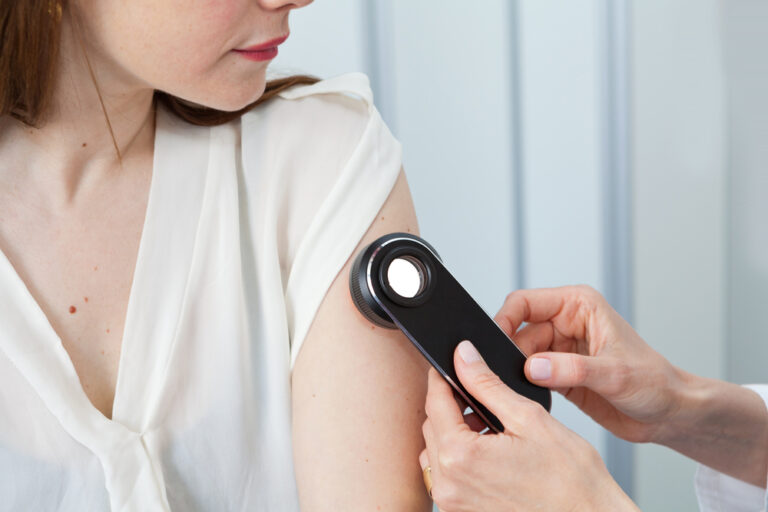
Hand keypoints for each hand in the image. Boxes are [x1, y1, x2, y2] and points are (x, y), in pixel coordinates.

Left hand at [418, 343, 636, 511]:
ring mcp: (455, 502)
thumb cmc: (570, 480)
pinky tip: (490, 449)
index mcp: (460, 457)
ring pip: (437, 451)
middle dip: (451, 404)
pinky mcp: (464, 511)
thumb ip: (487, 384)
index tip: (453, 363)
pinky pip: (448, 475)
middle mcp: (450, 484)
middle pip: (432, 427)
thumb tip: (464, 356)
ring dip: (454, 432)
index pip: (435, 402)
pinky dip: (461, 457)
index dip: (442, 376)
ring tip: (490, 425)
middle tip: (480, 392)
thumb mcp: (528, 418)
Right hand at [497, 285, 683, 442]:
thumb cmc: (654, 382)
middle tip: (506, 376)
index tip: (492, 342)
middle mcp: (566, 323)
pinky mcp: (558, 374)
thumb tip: (531, 367)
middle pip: (518, 332)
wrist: (668, 414)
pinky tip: (532, 397)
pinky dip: (525, 387)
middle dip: (510, 353)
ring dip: (516, 372)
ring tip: (521, 390)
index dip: (505, 319)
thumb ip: (571, 369)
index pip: (525, 302)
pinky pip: (529, 376)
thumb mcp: (614, 374)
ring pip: (520, 355)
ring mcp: (560, 350)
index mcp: (578, 306)